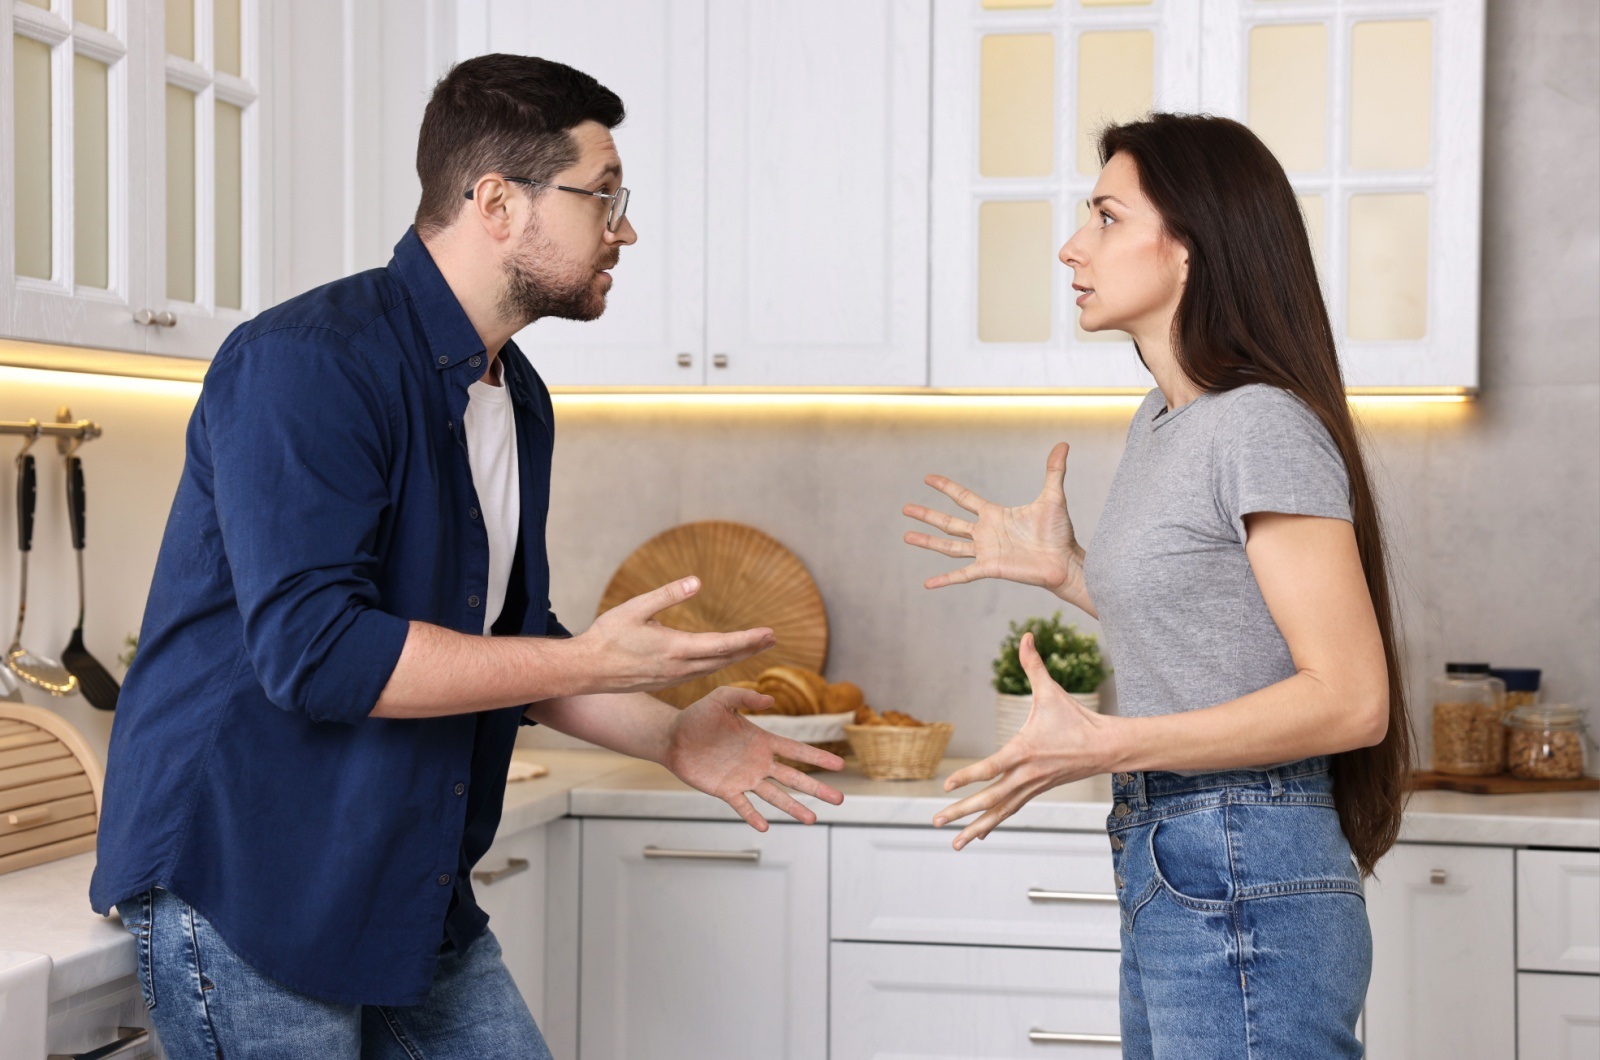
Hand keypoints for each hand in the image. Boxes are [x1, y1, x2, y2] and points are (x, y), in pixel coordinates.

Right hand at [577, 577, 775, 694]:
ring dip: (735, 657)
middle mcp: (679, 668)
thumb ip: (668, 595)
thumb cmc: (607, 636)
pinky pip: (699, 673)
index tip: (770, 634)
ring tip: (754, 647)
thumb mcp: (636, 608)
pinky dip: (716, 664)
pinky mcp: (664, 682)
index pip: (722, 645)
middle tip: (772, 639)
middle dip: (750, 648)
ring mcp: (672, 678)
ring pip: (712, 668)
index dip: (749, 640)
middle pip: (724, 659)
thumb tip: (697, 582)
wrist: (585, 670)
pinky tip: (720, 658)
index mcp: (675, 649)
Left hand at [663, 685, 844, 829]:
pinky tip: (766, 827)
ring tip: (812, 819)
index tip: (840, 765)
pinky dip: (753, 816)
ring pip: (775, 796)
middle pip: (794, 778)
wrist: (674, 737)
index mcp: (763, 741)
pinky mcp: (726, 791)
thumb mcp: (722, 698)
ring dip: (793, 807)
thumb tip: (771, 700)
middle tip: (839, 799)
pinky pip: (743, 806)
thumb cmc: (698, 715)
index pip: (796, 750)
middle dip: (816, 788)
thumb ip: (745, 695)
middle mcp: (759, 762)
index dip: (818, 757)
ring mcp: (744, 779)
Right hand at [903, 443, 1084, 598]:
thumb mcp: (1053, 497)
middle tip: (905, 508)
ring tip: (907, 536)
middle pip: (949, 522)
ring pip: (949, 546)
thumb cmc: (1059, 533)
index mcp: (994, 514)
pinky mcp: (990, 568)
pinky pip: (962, 574)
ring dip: (927, 541)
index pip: (964, 498)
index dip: (945, 487)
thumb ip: (1054, 471)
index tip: (927, 478)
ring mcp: (985, 551)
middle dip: (926, 514)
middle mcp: (985, 533)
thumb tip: (1063, 444)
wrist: (1064, 561)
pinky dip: (945, 579)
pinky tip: (927, 584)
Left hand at [931, 632, 1115, 849]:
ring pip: (999, 812)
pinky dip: (993, 823)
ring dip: (974, 828)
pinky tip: (977, 835)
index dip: (968, 777)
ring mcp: (1031, 787)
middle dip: (961, 812)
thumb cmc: (1076, 719)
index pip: (992, 768)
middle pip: (989, 799)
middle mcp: (1025, 774)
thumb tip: (1026, 634)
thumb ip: (1033, 665)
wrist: (1107, 748)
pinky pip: (1010, 811)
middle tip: (935, 821)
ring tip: (953, 843)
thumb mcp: (1052, 691)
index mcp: (1025, 751)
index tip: (946, 787)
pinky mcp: (1036, 791)